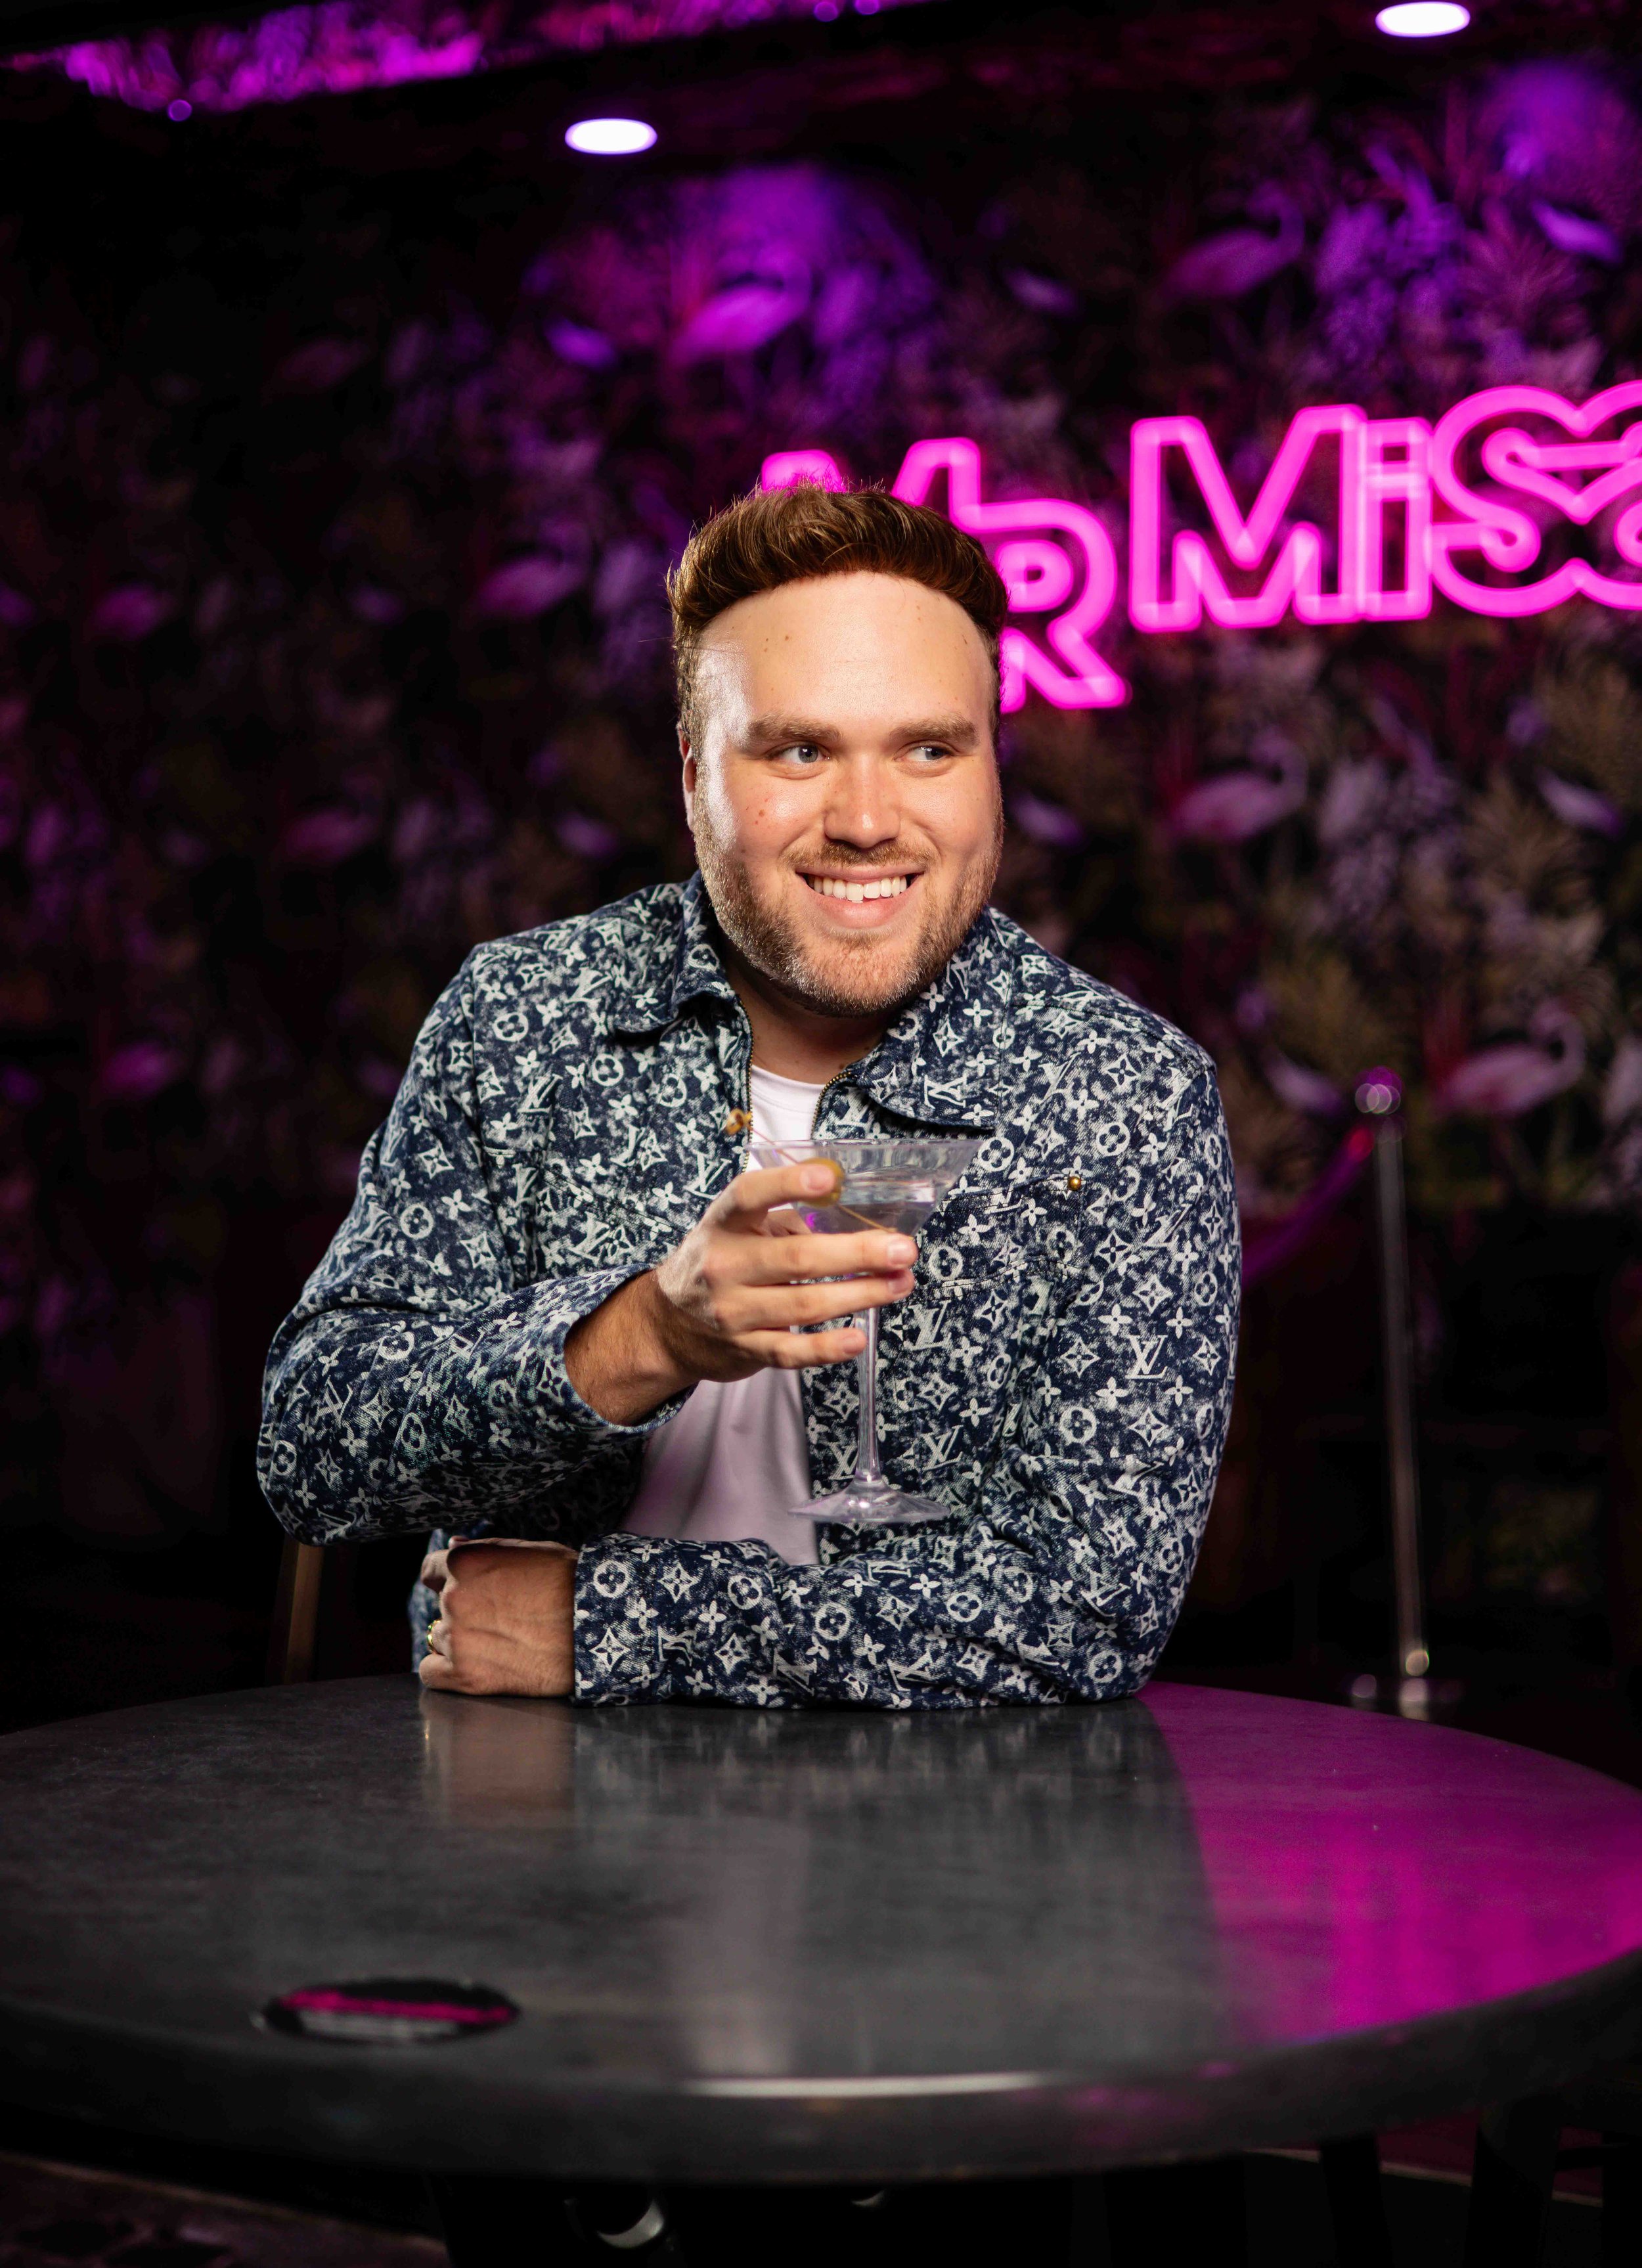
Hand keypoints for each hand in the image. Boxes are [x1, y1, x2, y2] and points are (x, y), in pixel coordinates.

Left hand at [418, 1537, 576, 1696]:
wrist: (596, 1624)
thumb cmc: (568, 1582)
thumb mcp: (528, 1551)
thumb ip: (483, 1550)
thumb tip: (451, 1544)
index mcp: (464, 1562)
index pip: (430, 1571)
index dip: (446, 1581)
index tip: (466, 1590)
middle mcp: (453, 1597)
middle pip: (440, 1607)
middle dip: (464, 1612)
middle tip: (500, 1619)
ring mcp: (457, 1637)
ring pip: (439, 1639)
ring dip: (461, 1641)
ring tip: (499, 1643)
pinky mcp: (465, 1675)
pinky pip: (431, 1673)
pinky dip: (445, 1672)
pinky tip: (473, 1667)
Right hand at [565, 1161, 917, 1424]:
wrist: (668, 1325)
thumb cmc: (719, 1264)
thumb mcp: (737, 1231)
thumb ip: (786, 1223)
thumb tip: (852, 1226)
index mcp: (724, 1224)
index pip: (750, 1195)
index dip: (789, 1183)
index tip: (830, 1177)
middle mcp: (724, 1266)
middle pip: (796, 1258)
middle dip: (857, 1254)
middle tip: (902, 1250)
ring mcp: (733, 1311)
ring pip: (804, 1304)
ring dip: (860, 1295)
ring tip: (899, 1284)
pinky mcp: (746, 1349)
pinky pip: (792, 1351)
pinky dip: (827, 1348)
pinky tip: (857, 1338)